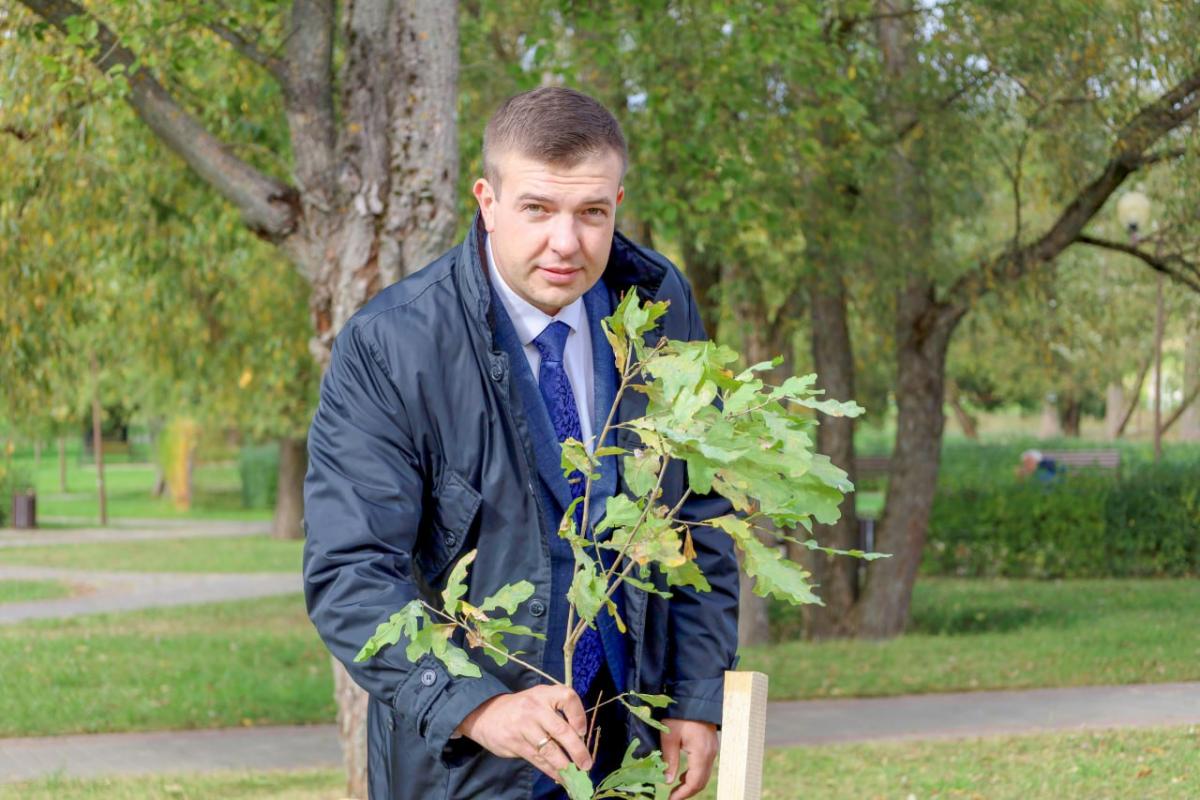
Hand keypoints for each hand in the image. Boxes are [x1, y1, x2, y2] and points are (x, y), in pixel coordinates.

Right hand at [455, 685, 592, 783]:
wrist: (486, 714)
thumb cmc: (522, 707)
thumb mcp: (540, 699)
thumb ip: (558, 712)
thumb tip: (580, 739)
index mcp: (545, 693)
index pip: (568, 698)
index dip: (579, 716)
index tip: (582, 732)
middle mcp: (535, 708)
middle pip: (561, 730)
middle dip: (577, 750)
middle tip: (587, 763)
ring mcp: (524, 726)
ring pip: (550, 750)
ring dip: (565, 765)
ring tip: (576, 775)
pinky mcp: (516, 743)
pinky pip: (538, 760)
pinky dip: (551, 771)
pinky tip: (561, 777)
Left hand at [660, 718, 717, 799]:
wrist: (695, 696)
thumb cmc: (680, 714)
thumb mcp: (669, 736)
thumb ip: (670, 759)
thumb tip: (668, 781)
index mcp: (701, 753)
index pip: (694, 782)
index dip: (683, 794)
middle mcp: (710, 754)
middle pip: (701, 782)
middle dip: (687, 792)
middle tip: (672, 797)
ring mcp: (712, 750)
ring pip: (704, 775)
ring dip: (691, 784)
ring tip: (675, 789)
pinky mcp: (710, 745)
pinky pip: (705, 766)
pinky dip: (695, 774)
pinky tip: (683, 775)